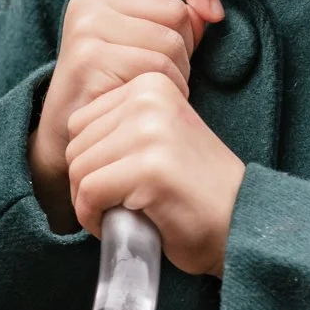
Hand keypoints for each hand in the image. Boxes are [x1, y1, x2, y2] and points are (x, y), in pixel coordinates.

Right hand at [30, 0, 221, 230]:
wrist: (70, 138)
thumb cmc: (114, 89)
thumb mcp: (143, 43)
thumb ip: (173, 18)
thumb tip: (209, 10)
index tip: (213, 12)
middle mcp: (91, 2)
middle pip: (176, 11)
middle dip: (184, 49)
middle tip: (159, 76)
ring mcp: (88, 28)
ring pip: (171, 42)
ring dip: (176, 76)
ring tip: (148, 91)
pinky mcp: (91, 57)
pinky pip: (156, 69)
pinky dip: (163, 91)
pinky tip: (142, 104)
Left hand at [66, 71, 245, 275]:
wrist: (241, 222)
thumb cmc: (193, 190)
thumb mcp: (158, 138)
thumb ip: (120, 128)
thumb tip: (68, 147)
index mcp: (151, 84)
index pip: (80, 123)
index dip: (91, 163)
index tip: (120, 183)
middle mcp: (149, 98)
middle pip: (75, 146)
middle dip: (88, 185)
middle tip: (121, 205)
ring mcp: (149, 131)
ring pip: (78, 171)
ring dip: (90, 204)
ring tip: (125, 214)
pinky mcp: (149, 168)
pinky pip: (89, 193)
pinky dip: (95, 218)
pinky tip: (123, 225)